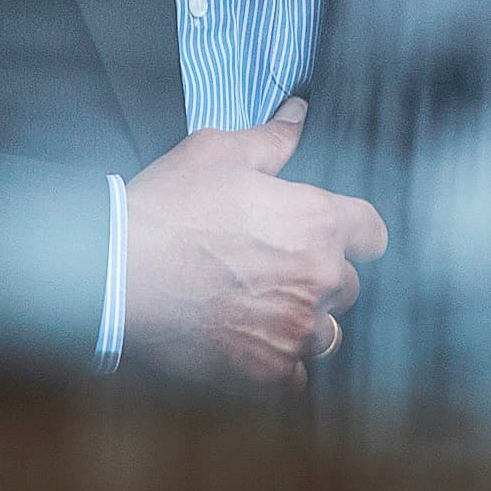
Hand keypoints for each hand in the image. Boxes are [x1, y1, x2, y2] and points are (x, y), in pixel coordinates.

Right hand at [121, 96, 386, 388]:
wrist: (118, 272)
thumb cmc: (169, 206)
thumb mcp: (219, 153)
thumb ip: (272, 139)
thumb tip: (299, 114)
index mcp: (317, 220)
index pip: (373, 233)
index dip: (353, 233)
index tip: (329, 236)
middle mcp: (319, 278)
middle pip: (348, 285)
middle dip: (319, 277)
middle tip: (272, 269)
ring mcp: (296, 330)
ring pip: (327, 334)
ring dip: (303, 323)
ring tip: (259, 309)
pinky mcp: (269, 372)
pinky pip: (297, 377)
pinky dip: (278, 365)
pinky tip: (247, 344)